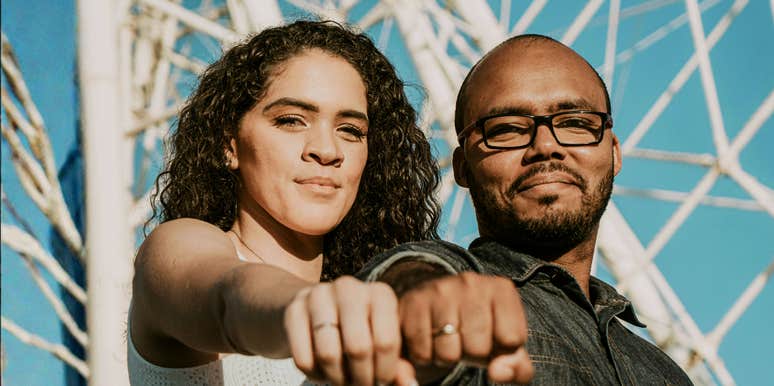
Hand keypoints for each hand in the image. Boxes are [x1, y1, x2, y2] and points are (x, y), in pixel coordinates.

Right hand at [284, 276, 416, 385]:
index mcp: (380, 293)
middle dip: (361, 378)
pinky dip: (314, 374)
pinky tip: (321, 370)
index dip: (384, 372)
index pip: (386, 341)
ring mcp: (318, 295)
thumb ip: (397, 364)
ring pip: (328, 354)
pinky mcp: (293, 310)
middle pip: (358, 348)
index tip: (380, 382)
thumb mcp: (380, 343)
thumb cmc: (357, 332)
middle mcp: (350, 288)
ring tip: (341, 379)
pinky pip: (303, 357)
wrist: (311, 312)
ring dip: (336, 378)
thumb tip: (409, 384)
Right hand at [399, 272, 532, 383]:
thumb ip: (516, 366)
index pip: (512, 339)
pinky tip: (428, 339)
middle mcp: (471, 282)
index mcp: (500, 289)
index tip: (492, 338)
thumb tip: (499, 373)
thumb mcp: (504, 346)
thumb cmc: (477, 329)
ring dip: (446, 357)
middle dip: (471, 355)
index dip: (501, 350)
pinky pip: (422, 351)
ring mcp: (440, 290)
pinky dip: (425, 356)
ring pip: (448, 353)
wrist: (433, 305)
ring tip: (445, 340)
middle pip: (479, 348)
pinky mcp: (413, 302)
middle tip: (464, 341)